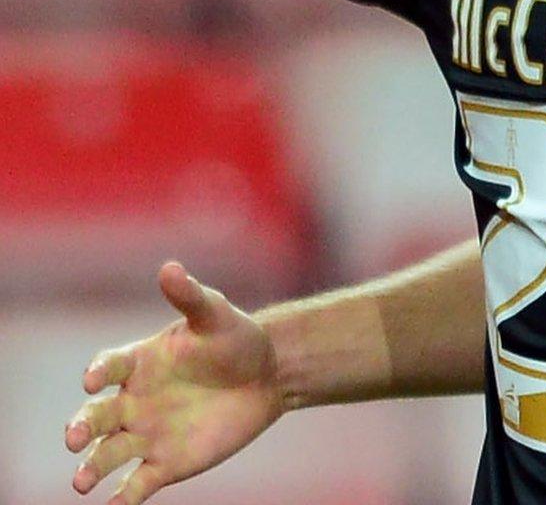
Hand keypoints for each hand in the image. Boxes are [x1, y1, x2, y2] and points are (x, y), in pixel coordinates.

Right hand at [64, 263, 286, 504]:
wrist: (267, 376)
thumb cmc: (235, 339)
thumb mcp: (216, 314)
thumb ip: (191, 296)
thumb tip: (170, 267)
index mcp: (137, 362)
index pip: (107, 367)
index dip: (99, 372)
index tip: (94, 379)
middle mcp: (131, 401)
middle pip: (96, 416)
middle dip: (82, 427)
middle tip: (75, 437)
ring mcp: (145, 434)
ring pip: (107, 454)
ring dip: (91, 467)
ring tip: (82, 482)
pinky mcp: (164, 463)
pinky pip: (136, 483)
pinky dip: (123, 496)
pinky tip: (115, 504)